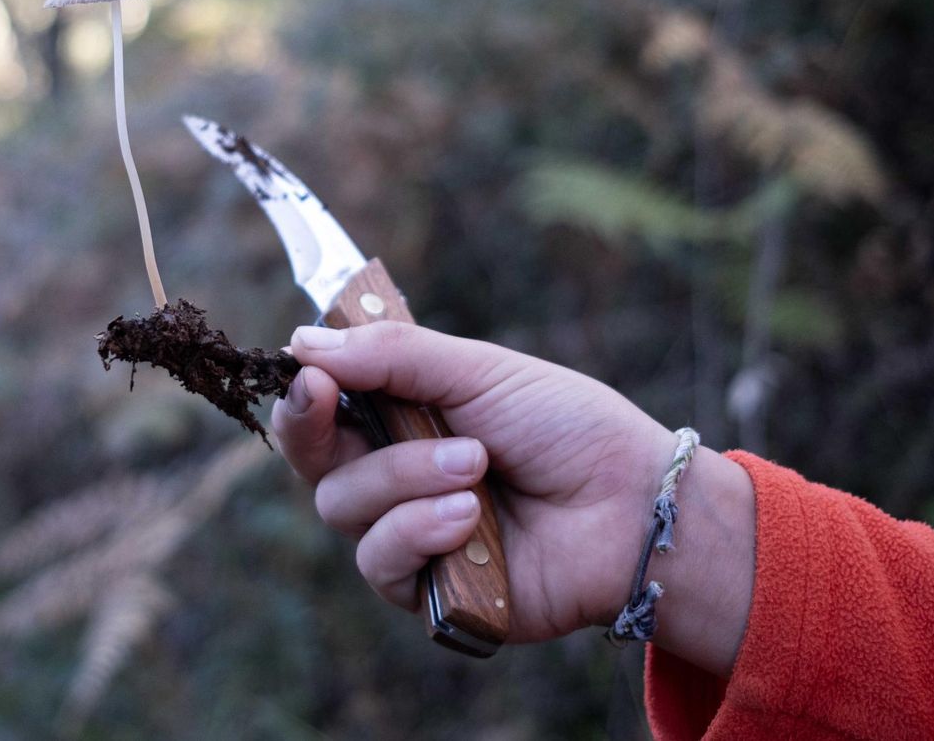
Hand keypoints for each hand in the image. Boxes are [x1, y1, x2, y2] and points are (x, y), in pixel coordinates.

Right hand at [273, 321, 753, 674]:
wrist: (633, 504)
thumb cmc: (566, 428)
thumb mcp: (478, 370)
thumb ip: (390, 354)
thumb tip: (300, 342)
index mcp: (403, 417)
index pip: (322, 407)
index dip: (301, 392)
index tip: (305, 373)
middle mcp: (395, 477)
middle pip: (312, 460)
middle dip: (320, 428)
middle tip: (327, 395)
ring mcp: (409, 535)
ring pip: (343, 506)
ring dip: (405, 477)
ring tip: (475, 465)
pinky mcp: (428, 591)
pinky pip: (382, 561)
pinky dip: (422, 531)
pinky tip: (472, 518)